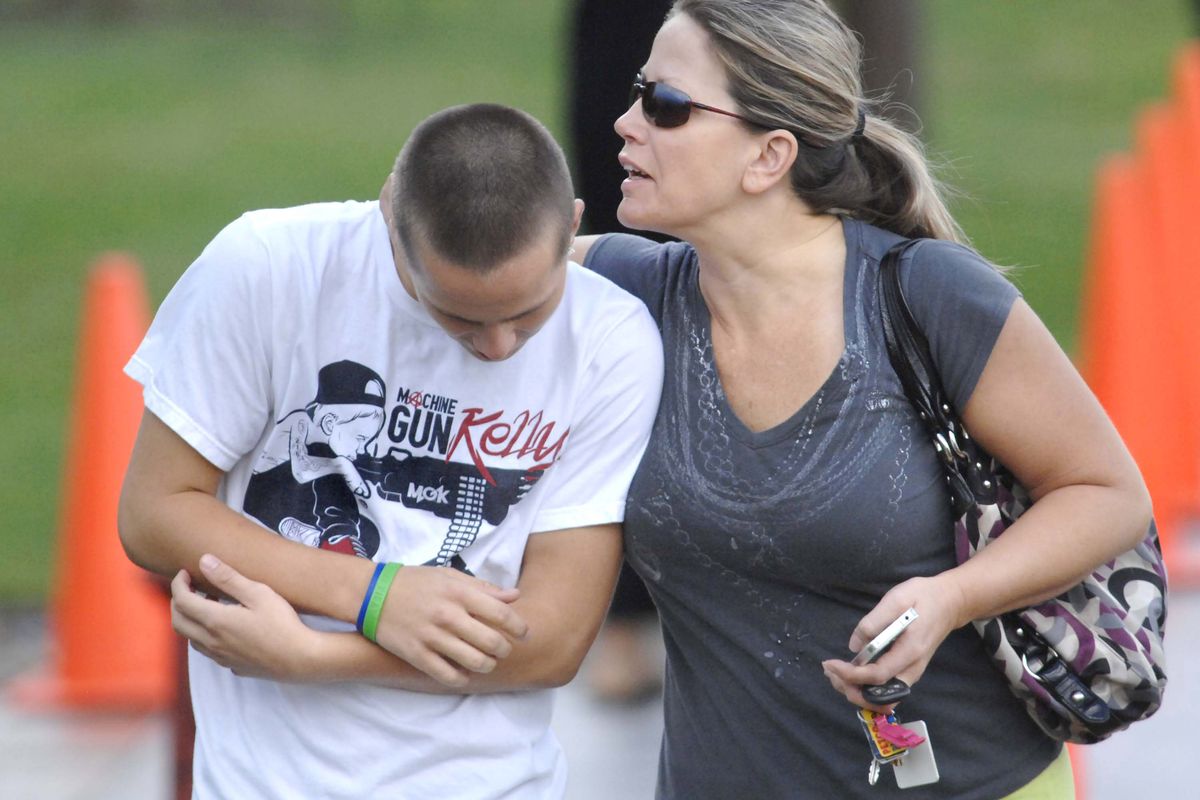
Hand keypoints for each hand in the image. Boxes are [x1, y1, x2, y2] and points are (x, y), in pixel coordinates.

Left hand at [171, 555, 321, 680]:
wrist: (299, 659)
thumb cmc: (282, 623)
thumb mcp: (258, 594)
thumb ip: (228, 578)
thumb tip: (204, 561)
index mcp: (215, 620)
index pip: (182, 601)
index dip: (178, 584)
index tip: (185, 572)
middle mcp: (211, 641)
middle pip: (178, 622)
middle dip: (178, 602)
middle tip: (191, 587)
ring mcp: (220, 656)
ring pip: (190, 638)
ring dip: (191, 619)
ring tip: (210, 604)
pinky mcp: (231, 665)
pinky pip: (206, 649)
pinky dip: (204, 634)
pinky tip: (225, 626)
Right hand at [371, 565, 529, 687]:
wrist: (372, 595)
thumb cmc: (416, 583)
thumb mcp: (449, 577)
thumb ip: (483, 588)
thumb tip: (515, 596)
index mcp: (458, 593)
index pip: (501, 613)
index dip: (519, 627)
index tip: (524, 633)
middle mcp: (447, 615)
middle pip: (492, 642)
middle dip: (505, 649)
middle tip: (504, 650)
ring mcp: (432, 637)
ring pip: (474, 662)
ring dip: (487, 665)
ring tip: (487, 662)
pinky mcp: (417, 655)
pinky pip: (448, 676)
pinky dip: (463, 678)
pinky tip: (465, 672)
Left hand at [820, 573, 965, 710]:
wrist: (949, 603)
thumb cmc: (923, 597)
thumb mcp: (897, 599)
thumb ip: (874, 622)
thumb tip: (854, 646)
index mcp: (910, 651)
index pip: (878, 675)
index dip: (852, 675)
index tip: (831, 664)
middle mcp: (912, 669)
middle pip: (879, 696)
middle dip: (850, 688)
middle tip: (829, 670)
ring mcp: (910, 673)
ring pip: (881, 697)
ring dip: (855, 690)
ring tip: (834, 673)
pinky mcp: (906, 671)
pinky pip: (885, 690)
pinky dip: (865, 688)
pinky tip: (849, 674)